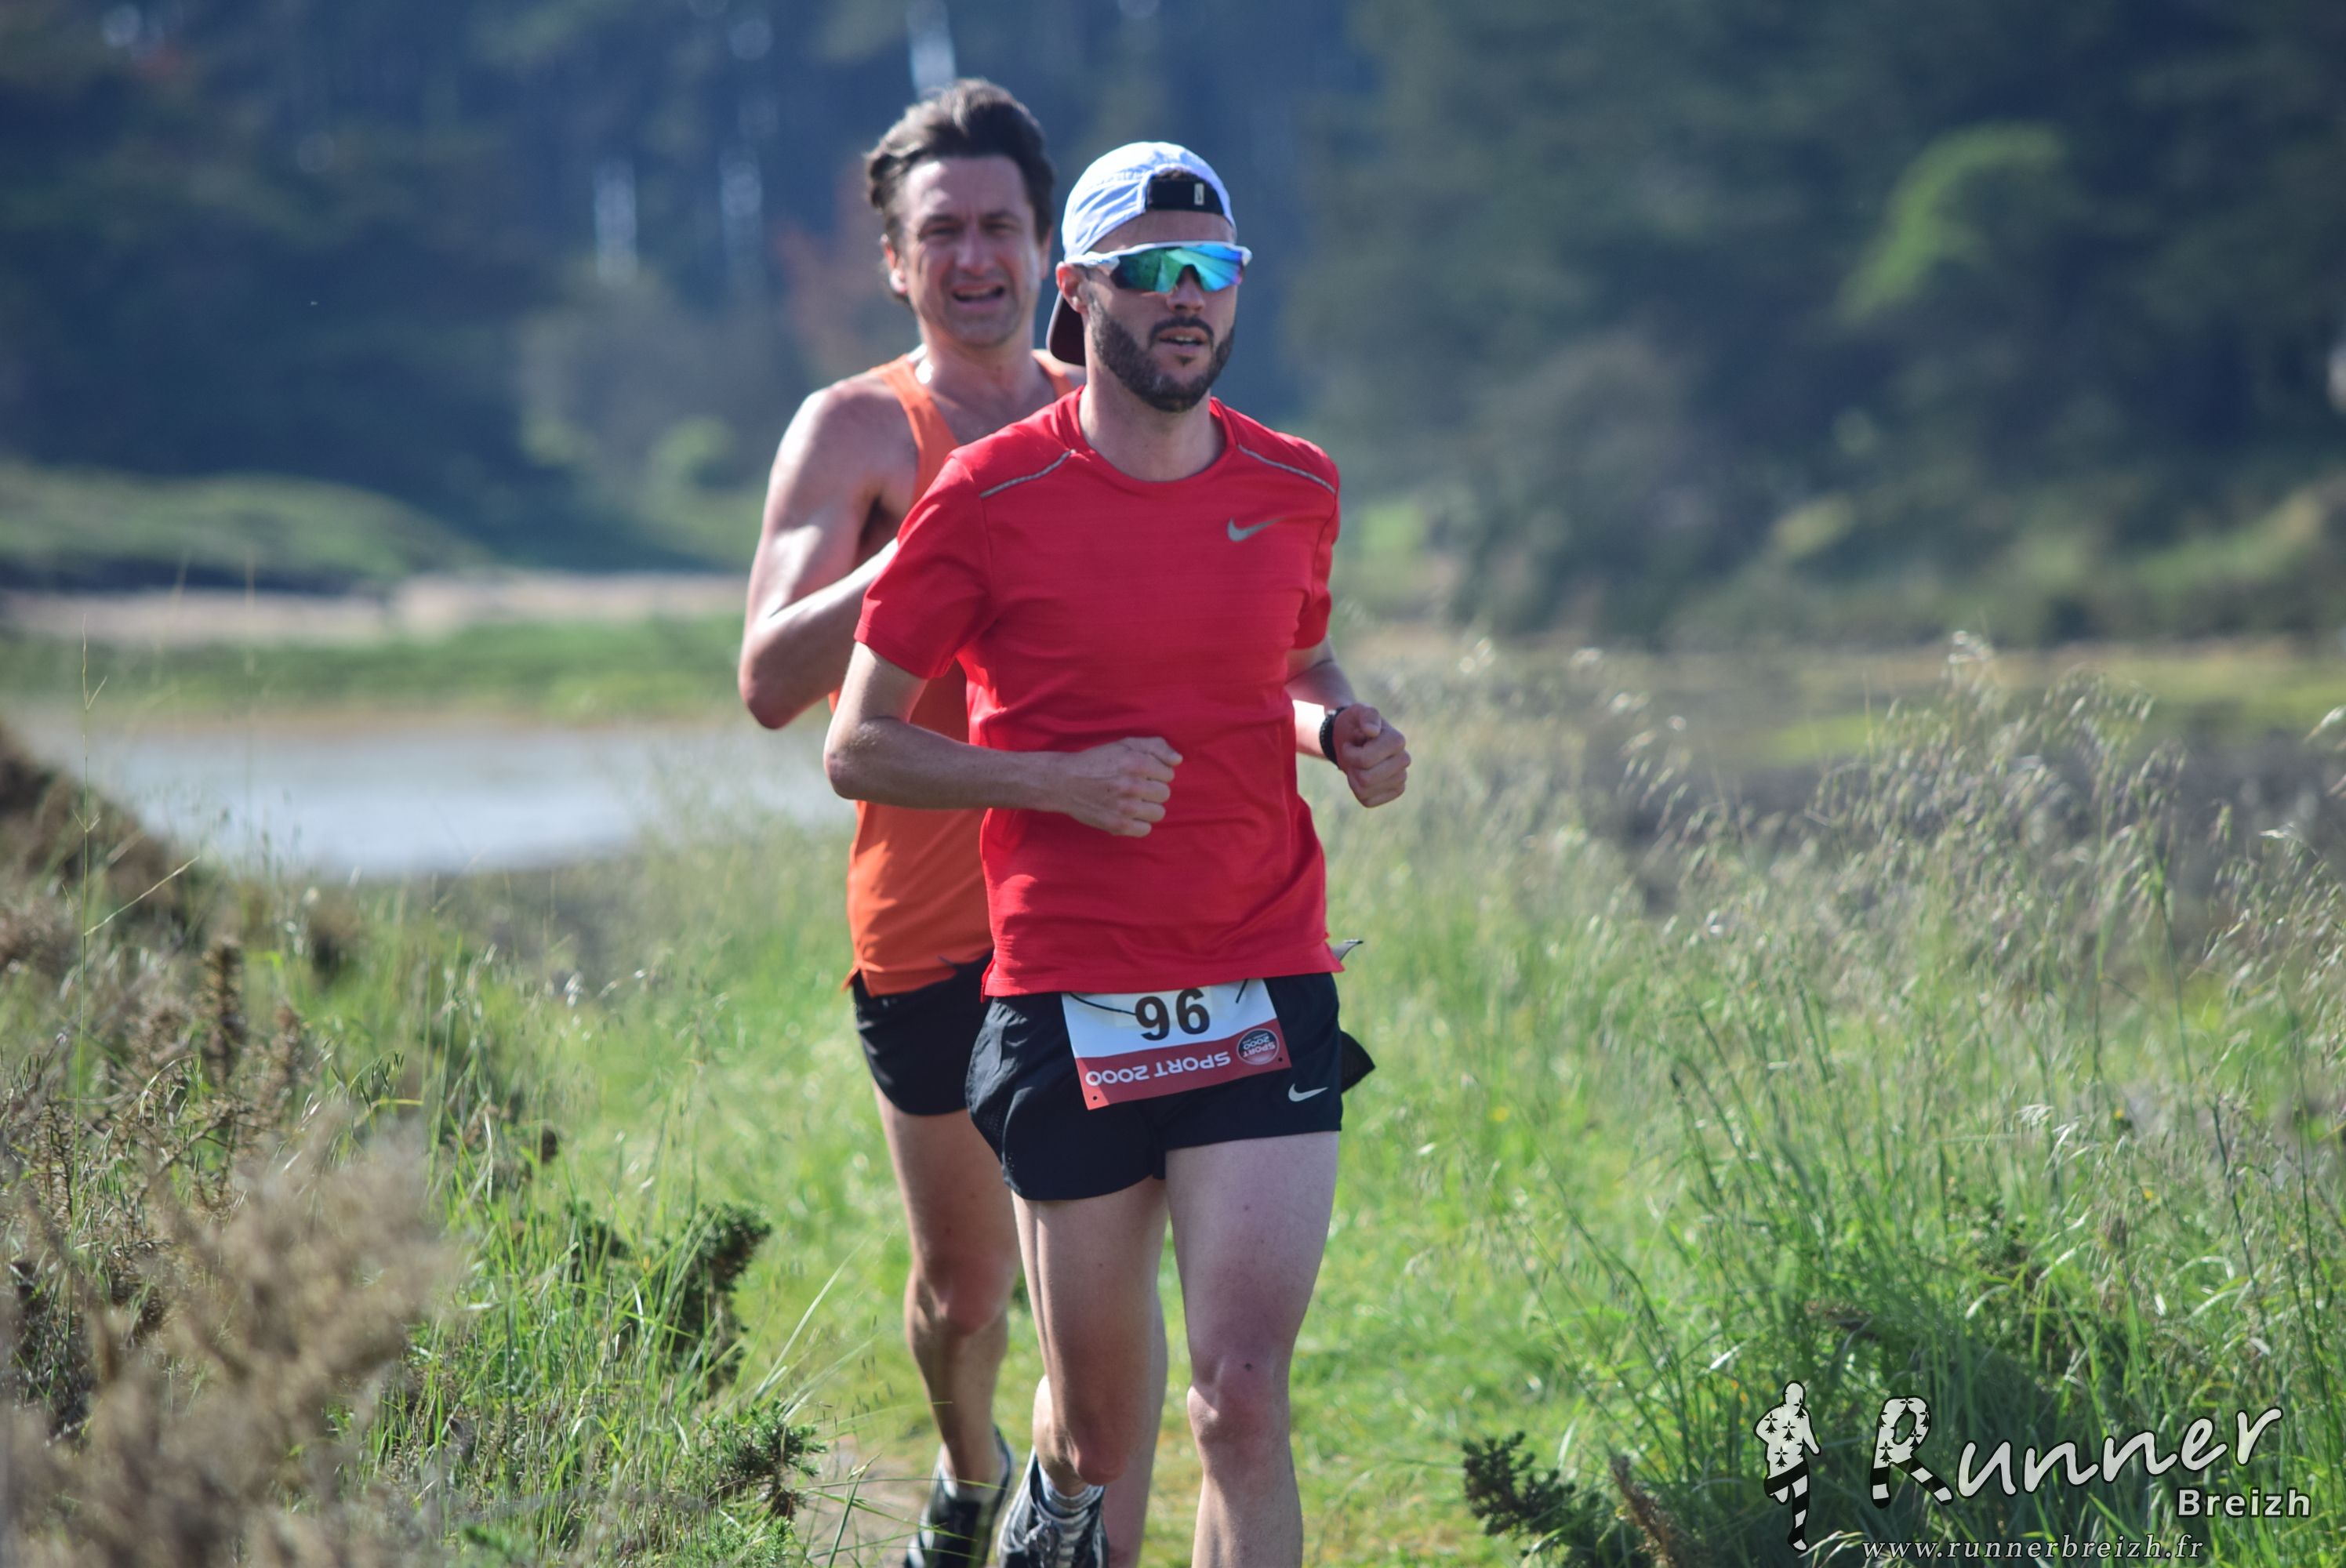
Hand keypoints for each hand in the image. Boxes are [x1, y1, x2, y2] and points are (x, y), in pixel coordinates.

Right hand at [1049, 737, 1179, 835]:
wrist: (1065, 782)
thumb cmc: (1097, 761)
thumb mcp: (1125, 745)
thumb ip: (1155, 747)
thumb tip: (1178, 760)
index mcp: (1136, 762)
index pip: (1168, 774)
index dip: (1156, 773)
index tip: (1142, 774)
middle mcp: (1132, 785)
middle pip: (1164, 794)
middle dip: (1153, 790)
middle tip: (1135, 788)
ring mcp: (1125, 807)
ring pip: (1158, 813)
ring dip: (1148, 808)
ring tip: (1133, 801)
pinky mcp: (1117, 825)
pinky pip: (1145, 829)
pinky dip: (1139, 824)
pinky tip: (1128, 814)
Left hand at [1331, 705, 1408, 806]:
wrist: (1353, 737)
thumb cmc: (1356, 724)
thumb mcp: (1358, 712)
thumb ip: (1367, 715)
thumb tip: (1372, 731)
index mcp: (1398, 741)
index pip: (1365, 761)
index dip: (1350, 753)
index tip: (1353, 742)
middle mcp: (1404, 760)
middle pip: (1365, 779)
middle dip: (1352, 766)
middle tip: (1355, 754)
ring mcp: (1401, 778)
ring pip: (1365, 791)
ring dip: (1354, 777)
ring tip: (1359, 764)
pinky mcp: (1394, 791)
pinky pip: (1367, 801)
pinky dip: (1358, 790)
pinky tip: (1363, 775)